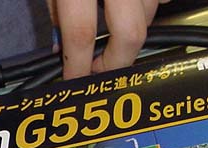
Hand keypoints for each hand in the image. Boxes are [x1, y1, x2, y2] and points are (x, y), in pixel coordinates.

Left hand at [49, 0, 168, 78]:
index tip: (75, 80)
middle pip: (130, 34)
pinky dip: (149, 9)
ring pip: (151, 15)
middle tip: (100, 69)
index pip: (81, 34)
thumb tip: (61, 47)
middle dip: (116, 61)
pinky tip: (133, 10)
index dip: (78, 65)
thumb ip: (56, 13)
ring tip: (114, 32)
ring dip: (132, 32)